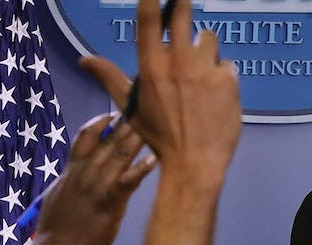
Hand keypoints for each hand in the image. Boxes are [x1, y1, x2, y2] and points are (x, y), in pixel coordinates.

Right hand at [30, 113, 154, 244]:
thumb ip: (70, 181)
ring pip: (120, 153)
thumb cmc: (55, 231)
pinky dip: (142, 167)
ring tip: (156, 124)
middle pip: (108, 139)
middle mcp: (84, 172)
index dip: (102, 122)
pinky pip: (129, 180)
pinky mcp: (110, 201)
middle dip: (128, 122)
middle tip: (146, 108)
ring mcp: (97, 185)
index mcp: (71, 170)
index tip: (116, 114)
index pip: (86, 135)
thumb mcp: (58, 197)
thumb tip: (76, 175)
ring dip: (138, 137)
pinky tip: (156, 158)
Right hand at [79, 0, 241, 180]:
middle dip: (183, 4)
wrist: (194, 162)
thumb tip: (83, 59)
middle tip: (184, 0)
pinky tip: (217, 95)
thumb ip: (109, 77)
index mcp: (151, 66)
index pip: (149, 20)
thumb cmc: (159, 136)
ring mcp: (205, 69)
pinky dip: (222, 75)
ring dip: (205, 48)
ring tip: (200, 72)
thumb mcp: (130, 106)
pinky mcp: (228, 80)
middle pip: (183, 15)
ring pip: (208, 39)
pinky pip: (226, 64)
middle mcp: (178, 62)